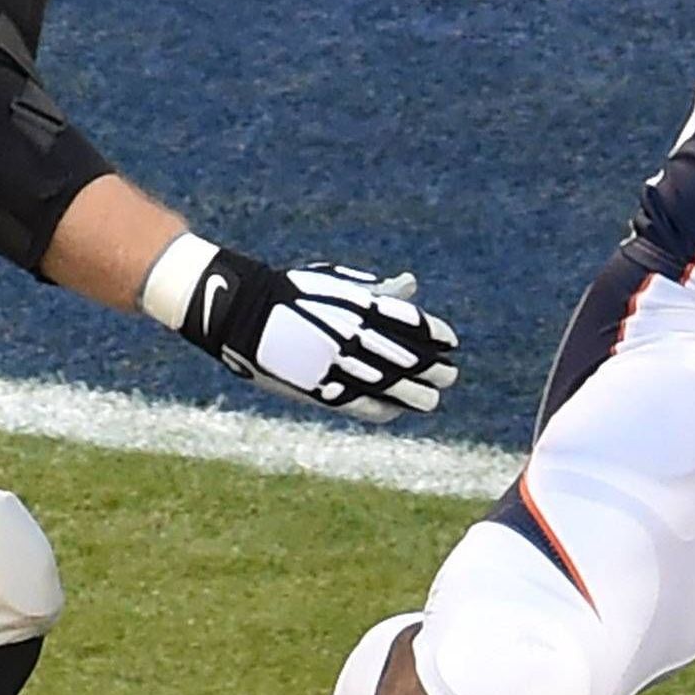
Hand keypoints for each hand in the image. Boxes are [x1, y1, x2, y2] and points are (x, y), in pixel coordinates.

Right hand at [182, 253, 458, 422]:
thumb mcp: (337, 284)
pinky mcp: (324, 390)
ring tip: (432, 399)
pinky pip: (367, 406)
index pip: (416, 325)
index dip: (437, 336)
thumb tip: (411, 284)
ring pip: (395, 388)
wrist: (244, 313)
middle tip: (449, 375)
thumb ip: (377, 291)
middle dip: (436, 369)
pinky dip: (388, 410)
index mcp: (362, 306)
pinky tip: (398, 410)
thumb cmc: (296, 293)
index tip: (449, 343)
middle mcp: (356, 337)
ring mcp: (341, 365)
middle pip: (412, 360)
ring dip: (419, 395)